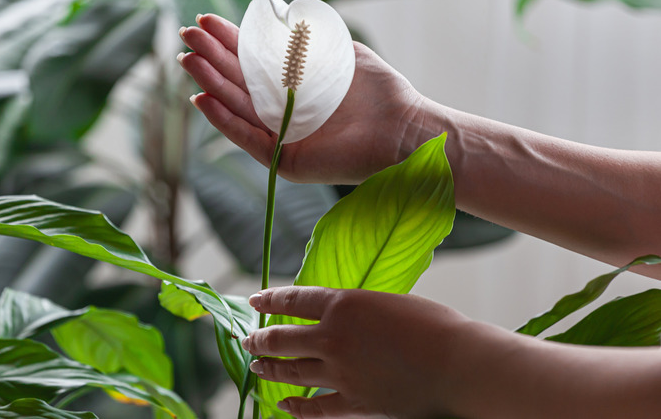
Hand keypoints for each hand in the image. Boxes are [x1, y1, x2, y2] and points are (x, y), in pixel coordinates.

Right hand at [178, 14, 423, 184]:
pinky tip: (203, 100)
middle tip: (186, 37)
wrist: (403, 130)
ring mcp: (284, 137)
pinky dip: (224, 121)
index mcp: (295, 85)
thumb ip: (309, 40)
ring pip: (238, 108)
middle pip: (239, 83)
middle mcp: (285, 111)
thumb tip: (277, 19)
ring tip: (188, 62)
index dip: (229, 42)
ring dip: (211, 85)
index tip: (205, 22)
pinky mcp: (287, 160)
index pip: (254, 61)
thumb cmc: (379, 92)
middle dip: (211, 58)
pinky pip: (249, 139)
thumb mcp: (340, 53)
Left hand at [241, 286, 474, 417]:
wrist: (459, 365)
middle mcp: (332, 338)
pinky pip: (315, 408)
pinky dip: (296, 407)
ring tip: (255, 364)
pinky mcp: (354, 402)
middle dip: (260, 339)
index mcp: (342, 304)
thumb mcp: (387, 302)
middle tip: (249, 339)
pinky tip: (284, 405)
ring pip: (291, 371)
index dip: (268, 300)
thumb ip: (356, 308)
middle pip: (282, 339)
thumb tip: (339, 315)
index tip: (254, 302)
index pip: (292, 300)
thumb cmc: (434, 326)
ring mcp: (340, 373)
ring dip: (269, 367)